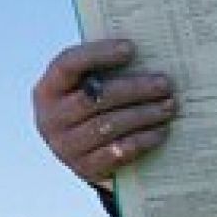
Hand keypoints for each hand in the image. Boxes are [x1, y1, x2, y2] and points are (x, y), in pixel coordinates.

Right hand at [32, 39, 177, 186]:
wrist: (82, 154)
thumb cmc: (89, 108)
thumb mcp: (85, 87)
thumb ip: (102, 70)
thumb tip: (144, 52)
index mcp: (48, 90)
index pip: (68, 65)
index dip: (98, 54)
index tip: (131, 48)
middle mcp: (50, 119)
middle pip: (95, 98)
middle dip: (134, 89)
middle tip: (164, 84)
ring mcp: (65, 147)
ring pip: (108, 126)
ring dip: (143, 115)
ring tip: (168, 106)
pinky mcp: (84, 169)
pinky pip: (117, 152)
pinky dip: (142, 140)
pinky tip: (160, 131)